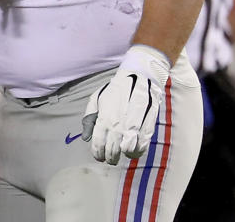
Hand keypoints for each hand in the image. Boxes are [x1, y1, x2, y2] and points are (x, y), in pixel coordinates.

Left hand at [81, 45, 169, 164]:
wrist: (139, 75)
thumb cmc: (115, 89)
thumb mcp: (96, 99)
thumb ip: (89, 119)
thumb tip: (85, 137)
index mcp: (104, 116)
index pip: (98, 143)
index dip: (98, 153)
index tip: (99, 156)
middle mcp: (118, 122)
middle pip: (113, 149)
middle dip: (110, 157)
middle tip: (110, 158)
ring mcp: (134, 124)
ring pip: (129, 149)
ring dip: (125, 155)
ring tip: (123, 153)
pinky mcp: (148, 123)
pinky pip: (143, 144)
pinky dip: (139, 150)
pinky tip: (135, 149)